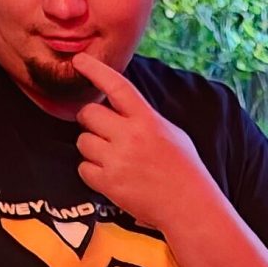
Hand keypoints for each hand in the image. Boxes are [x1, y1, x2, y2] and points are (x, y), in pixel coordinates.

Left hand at [72, 52, 226, 235]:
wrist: (188, 206)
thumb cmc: (183, 169)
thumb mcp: (171, 132)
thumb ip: (144, 118)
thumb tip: (118, 106)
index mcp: (147, 119)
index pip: (116, 85)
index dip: (95, 70)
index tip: (79, 61)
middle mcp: (130, 136)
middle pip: (88, 114)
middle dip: (90, 120)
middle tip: (103, 131)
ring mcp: (117, 160)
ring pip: (82, 141)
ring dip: (91, 147)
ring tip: (112, 158)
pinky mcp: (108, 183)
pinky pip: (83, 168)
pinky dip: (91, 171)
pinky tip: (110, 175)